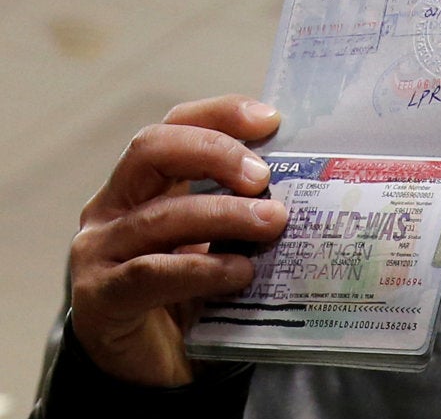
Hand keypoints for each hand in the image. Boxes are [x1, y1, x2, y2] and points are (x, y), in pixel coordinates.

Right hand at [69, 94, 287, 386]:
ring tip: (273, 224)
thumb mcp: (219, 240)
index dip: (219, 113)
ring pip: (160, 215)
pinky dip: (202, 269)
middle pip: (153, 149)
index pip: (175, 126)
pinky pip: (152, 272)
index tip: (270, 120)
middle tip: (263, 178)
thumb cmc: (191, 293)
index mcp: (145, 184)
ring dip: (223, 214)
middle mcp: (114, 205)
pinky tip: (240, 272)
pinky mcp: (101, 294)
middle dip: (214, 152)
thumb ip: (240, 209)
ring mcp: (100, 248)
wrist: (153, 365)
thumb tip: (302, 185)